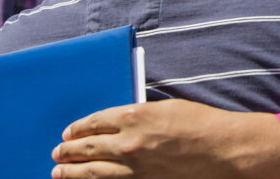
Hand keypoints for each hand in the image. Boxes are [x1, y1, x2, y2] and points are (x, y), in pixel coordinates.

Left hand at [51, 99, 279, 178]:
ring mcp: (134, 167)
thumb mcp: (166, 107)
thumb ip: (139, 115)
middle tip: (57, 153)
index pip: (95, 121)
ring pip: (93, 171)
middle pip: (88, 147)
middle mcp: (129, 141)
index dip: (78, 128)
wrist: (222, 148)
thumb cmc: (200, 122)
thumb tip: (120, 122)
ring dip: (72, 173)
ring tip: (58, 174)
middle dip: (69, 151)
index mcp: (135, 115)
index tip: (68, 132)